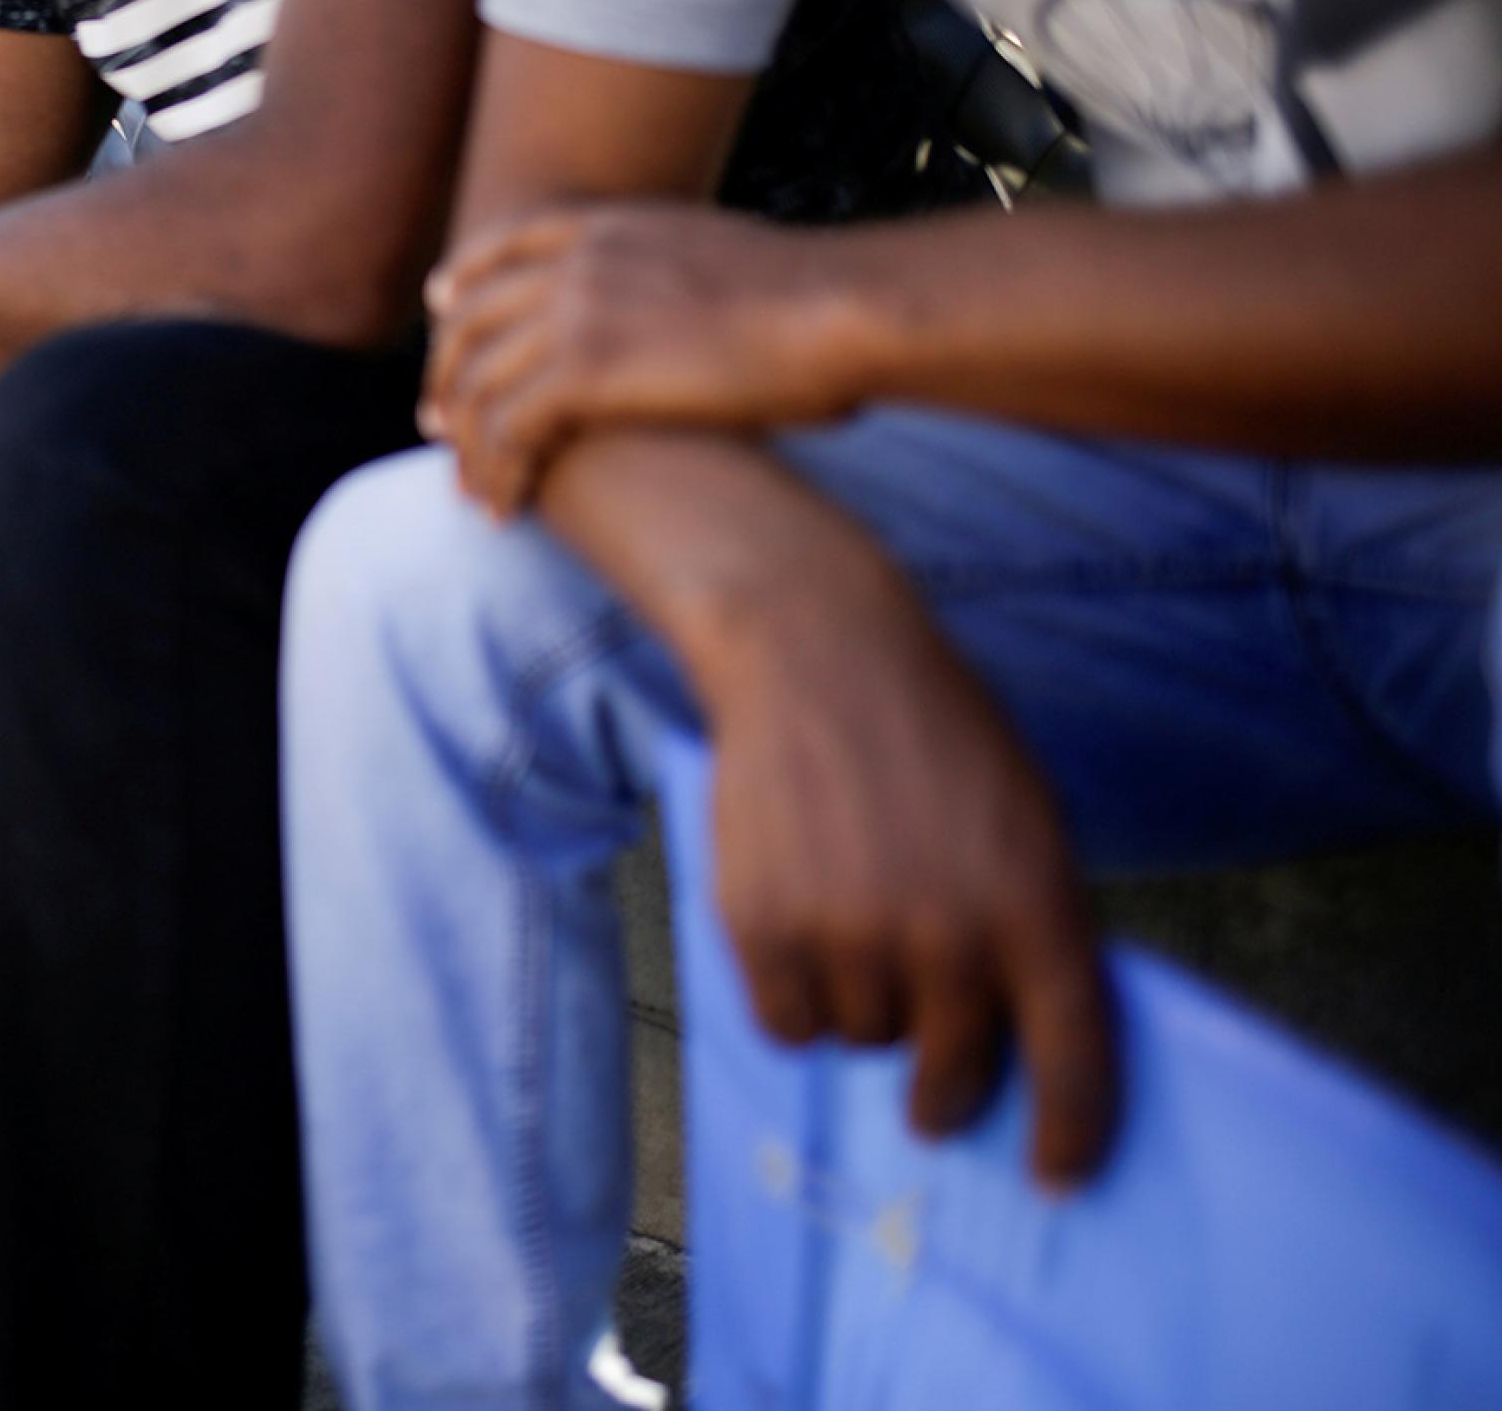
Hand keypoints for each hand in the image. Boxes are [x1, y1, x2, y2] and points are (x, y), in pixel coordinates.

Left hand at [424, 204, 862, 515]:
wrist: (837, 309)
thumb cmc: (815, 301)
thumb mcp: (724, 257)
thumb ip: (680, 267)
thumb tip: (692, 290)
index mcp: (610, 225)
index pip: (505, 243)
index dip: (465, 279)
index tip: (442, 307)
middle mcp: (577, 260)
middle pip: (472, 317)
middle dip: (446, 374)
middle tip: (436, 425)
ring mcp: (573, 309)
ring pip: (480, 383)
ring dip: (467, 444)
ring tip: (469, 489)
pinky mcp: (583, 369)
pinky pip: (508, 430)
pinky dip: (497, 474)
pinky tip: (505, 508)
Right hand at [677, 543, 1116, 1188]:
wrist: (814, 654)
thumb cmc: (936, 735)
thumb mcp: (1027, 819)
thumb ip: (1033, 925)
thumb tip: (1023, 1041)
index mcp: (1036, 903)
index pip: (1072, 1057)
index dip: (1071, 1133)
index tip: (1057, 1179)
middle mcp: (946, 931)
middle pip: (953, 1074)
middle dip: (947, 1095)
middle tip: (936, 1100)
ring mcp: (849, 931)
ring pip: (863, 1043)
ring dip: (865, 1011)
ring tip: (854, 926)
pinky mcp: (762, 925)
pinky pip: (788, 1025)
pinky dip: (796, 1001)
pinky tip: (800, 931)